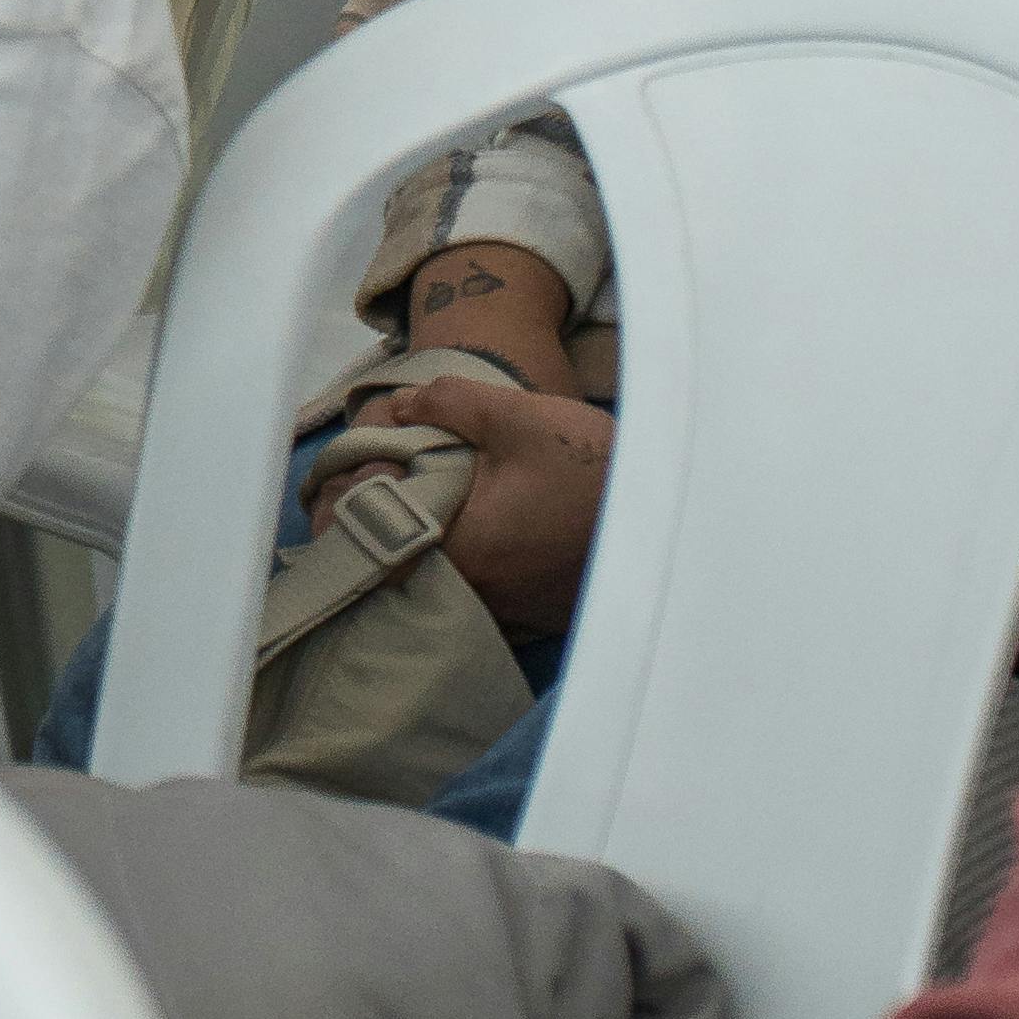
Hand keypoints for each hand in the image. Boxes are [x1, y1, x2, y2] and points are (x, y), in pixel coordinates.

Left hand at [326, 365, 614, 639]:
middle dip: (380, 525)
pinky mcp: (539, 615)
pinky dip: (463, 566)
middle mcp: (483, 594)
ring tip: (415, 502)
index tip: (346, 474)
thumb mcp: (519, 418)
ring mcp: (513, 612)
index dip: (349, 505)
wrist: (672, 514)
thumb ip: (449, 404)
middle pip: (401, 567)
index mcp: (465, 550)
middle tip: (373, 484)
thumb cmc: (595, 468)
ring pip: (440, 583)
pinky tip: (468, 531)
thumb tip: (398, 408)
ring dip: (420, 547)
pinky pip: (480, 595)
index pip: (375, 542)